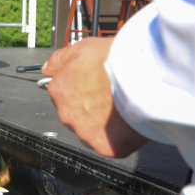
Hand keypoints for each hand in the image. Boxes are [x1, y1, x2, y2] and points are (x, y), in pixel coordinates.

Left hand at [43, 37, 147, 157]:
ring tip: (122, 107)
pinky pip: (110, 144)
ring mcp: (85, 132)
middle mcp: (67, 113)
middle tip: (111, 95)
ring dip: (103, 122)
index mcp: (59, 90)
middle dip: (91, 106)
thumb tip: (48, 68)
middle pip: (76, 113)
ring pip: (91, 130)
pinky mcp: (106, 146)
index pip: (63, 92)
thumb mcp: (83, 47)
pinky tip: (128, 121)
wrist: (147, 78)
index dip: (83, 87)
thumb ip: (60, 60)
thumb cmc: (118, 61)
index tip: (96, 84)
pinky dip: (119, 136)